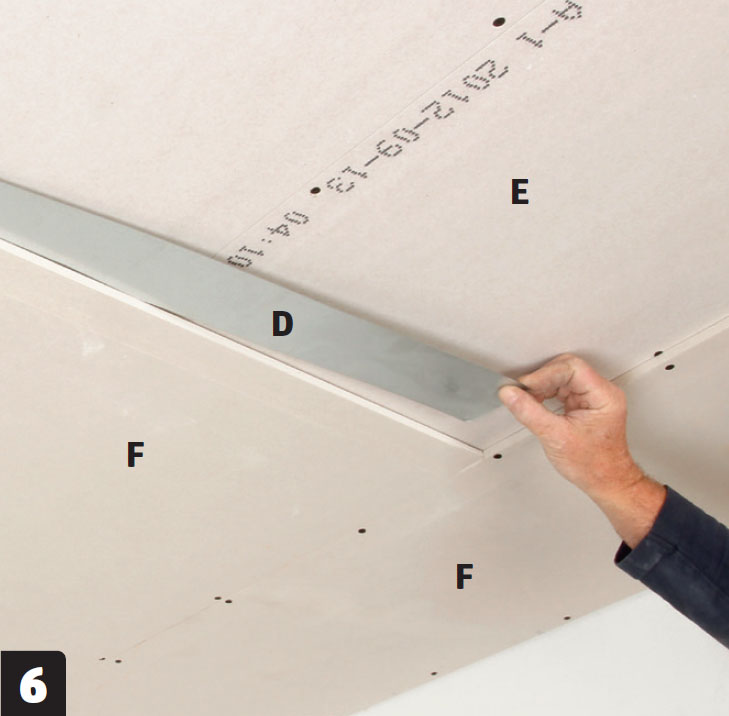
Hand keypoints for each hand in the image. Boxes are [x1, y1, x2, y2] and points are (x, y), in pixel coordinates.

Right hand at [497, 353, 642, 499]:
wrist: (605, 482)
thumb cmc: (594, 465)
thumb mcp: (555, 437)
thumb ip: (529, 412)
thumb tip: (510, 394)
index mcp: (603, 396)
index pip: (571, 368)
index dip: (544, 374)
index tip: (524, 386)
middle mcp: (600, 393)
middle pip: (565, 369)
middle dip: (541, 379)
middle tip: (523, 392)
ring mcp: (592, 398)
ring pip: (561, 378)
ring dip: (542, 387)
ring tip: (527, 400)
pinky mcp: (583, 404)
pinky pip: (561, 389)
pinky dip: (545, 394)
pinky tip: (536, 403)